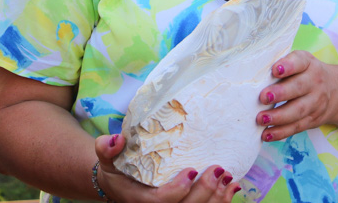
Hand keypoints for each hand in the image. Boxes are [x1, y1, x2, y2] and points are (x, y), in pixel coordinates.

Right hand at [94, 134, 241, 202]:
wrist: (119, 186)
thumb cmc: (116, 170)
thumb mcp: (106, 159)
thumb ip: (106, 148)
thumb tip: (116, 139)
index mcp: (139, 201)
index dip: (176, 192)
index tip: (191, 171)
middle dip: (204, 193)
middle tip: (217, 170)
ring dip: (217, 200)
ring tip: (229, 179)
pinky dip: (220, 202)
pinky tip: (232, 188)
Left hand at [256, 50, 337, 141]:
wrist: (336, 91)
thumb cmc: (306, 73)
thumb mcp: (300, 61)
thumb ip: (282, 64)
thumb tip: (253, 71)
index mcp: (308, 64)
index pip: (299, 62)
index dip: (288, 66)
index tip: (275, 70)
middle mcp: (315, 82)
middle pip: (298, 88)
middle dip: (281, 93)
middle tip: (263, 97)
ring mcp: (315, 102)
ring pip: (297, 111)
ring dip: (278, 117)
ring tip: (261, 119)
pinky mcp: (312, 120)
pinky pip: (296, 127)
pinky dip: (281, 132)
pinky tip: (266, 134)